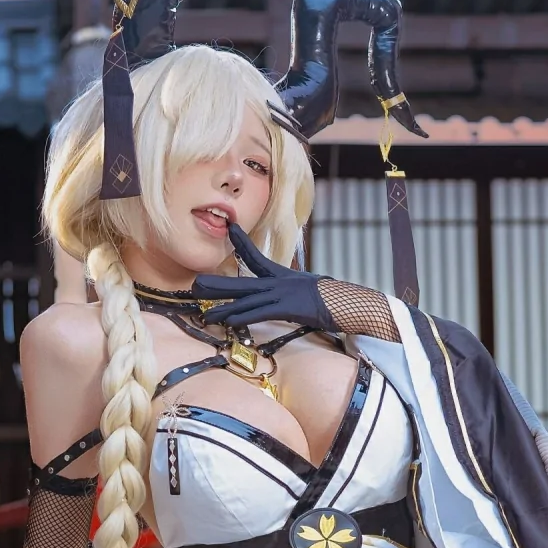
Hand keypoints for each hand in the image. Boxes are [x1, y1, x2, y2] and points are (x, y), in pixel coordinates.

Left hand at [193, 225, 394, 338]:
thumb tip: (295, 295)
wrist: (352, 303)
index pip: (258, 257)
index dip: (242, 243)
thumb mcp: (313, 292)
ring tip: (202, 311)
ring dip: (222, 307)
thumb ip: (298, 292)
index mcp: (284, 276)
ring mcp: (282, 294)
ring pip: (245, 300)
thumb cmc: (337, 301)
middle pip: (242, 281)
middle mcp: (279, 283)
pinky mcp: (287, 307)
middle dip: (218, 284)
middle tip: (195, 283)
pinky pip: (259, 312)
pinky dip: (242, 315)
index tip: (231, 228)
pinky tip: (227, 319)